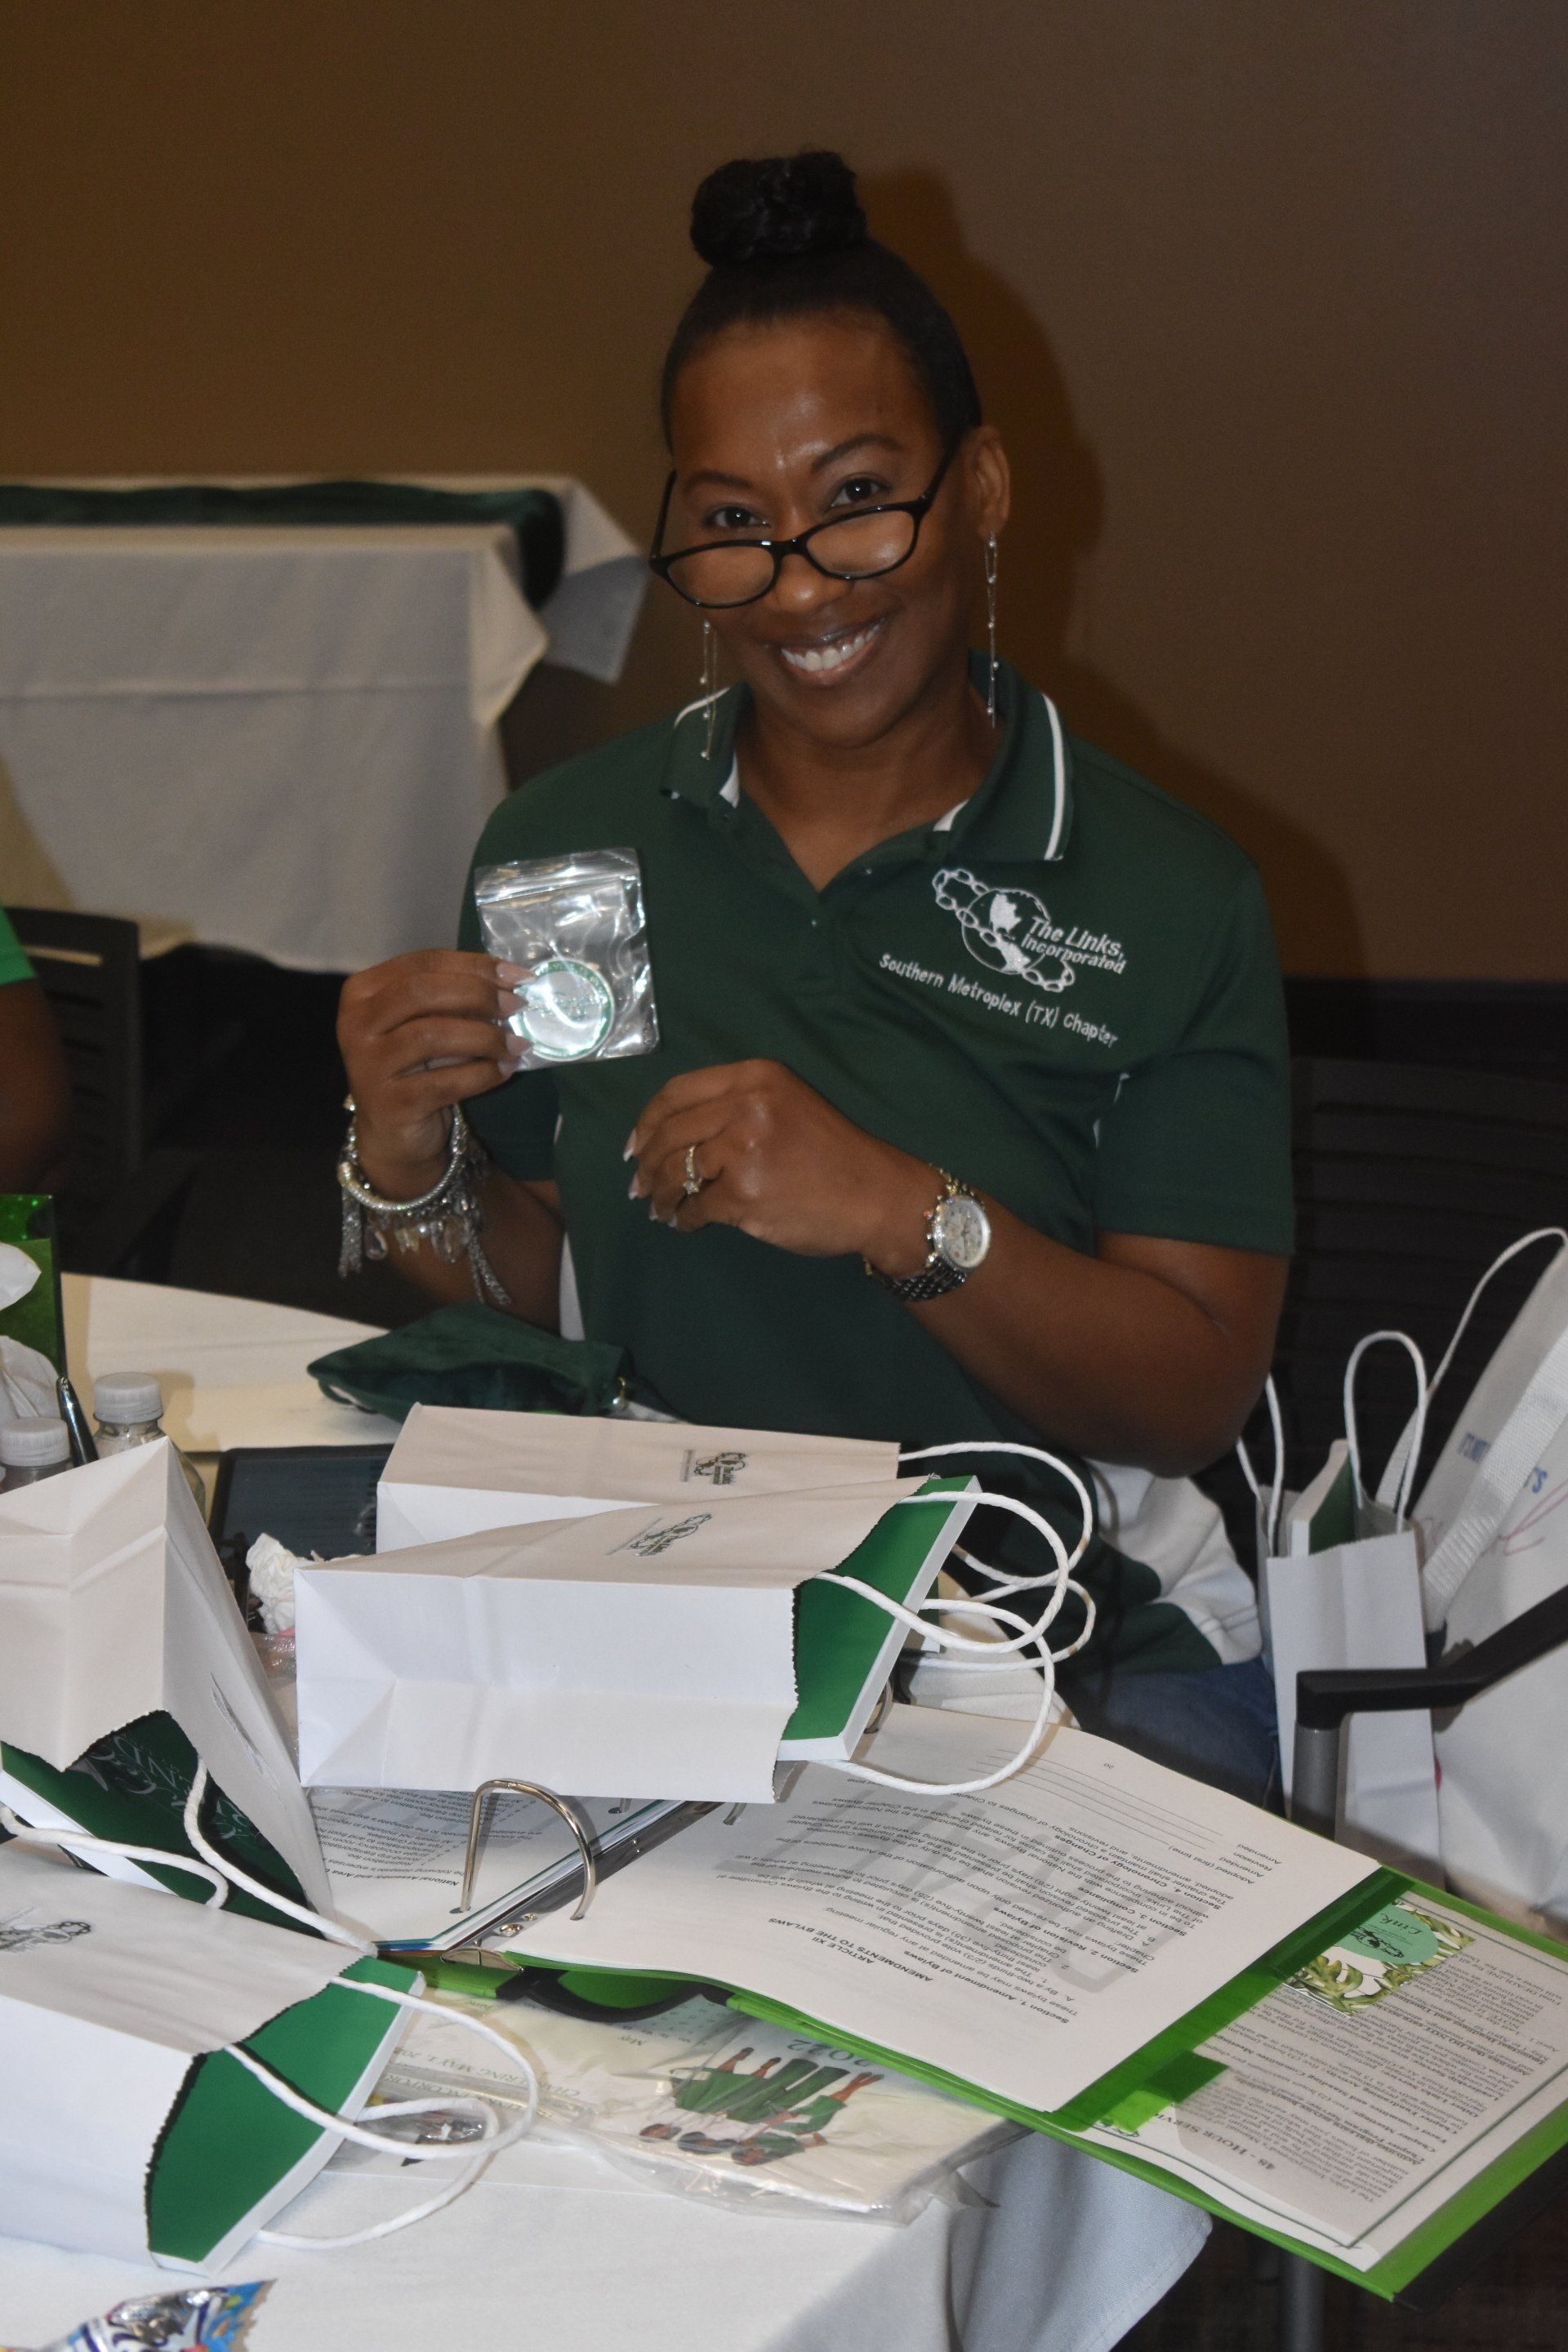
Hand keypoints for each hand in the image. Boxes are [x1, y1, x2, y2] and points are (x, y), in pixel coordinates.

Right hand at [336, 950, 524, 1193]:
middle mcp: (356, 1024)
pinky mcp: (390, 1103)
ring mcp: (367, 1065)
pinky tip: (505, 1069)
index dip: (473, 965)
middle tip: (517, 1006)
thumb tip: (511, 982)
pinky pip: (445, 1081)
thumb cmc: (415, 1066)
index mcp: (363, 991)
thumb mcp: (427, 1023)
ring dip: (485, 1037)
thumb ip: (454, 999)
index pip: (422, 963)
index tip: (516, 976)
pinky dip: (483, 1074)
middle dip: (478, 994)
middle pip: (422, 992)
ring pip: (432, 1035)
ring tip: (516, 1044)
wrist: (393, 1132)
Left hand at [627, 1059, 936, 1266]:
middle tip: (638, 1186)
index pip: (677, 1092)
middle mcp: (747, 1106)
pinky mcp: (745, 1194)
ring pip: (677, 1171)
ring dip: (661, 1195)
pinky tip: (686, 1223)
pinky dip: (686, 1218)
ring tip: (659, 1209)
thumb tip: (669, 1136)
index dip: (647, 1120)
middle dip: (647, 1164)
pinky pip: (697, 1207)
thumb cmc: (833, 1153)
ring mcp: (744, 1151)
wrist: (878, 1195)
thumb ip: (734, 1107)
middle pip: (671, 1133)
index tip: (634, 1145)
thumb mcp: (787, 1105)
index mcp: (756, 1077)